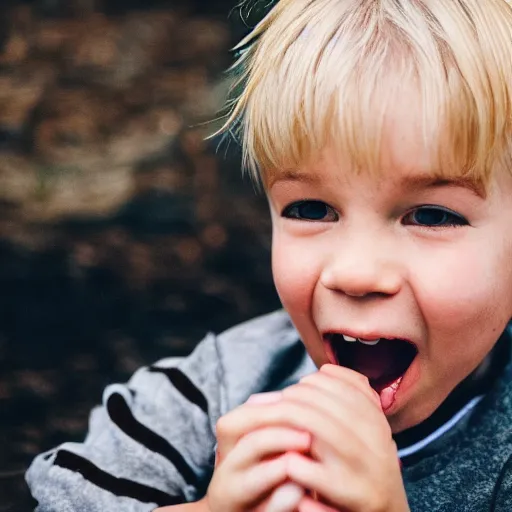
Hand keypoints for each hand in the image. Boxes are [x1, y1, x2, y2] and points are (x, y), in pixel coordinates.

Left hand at [214, 365, 408, 511]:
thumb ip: (348, 400)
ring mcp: (366, 469)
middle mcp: (377, 440)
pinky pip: (312, 472)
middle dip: (293, 401)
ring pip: (318, 431)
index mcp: (376, 420)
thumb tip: (325, 368)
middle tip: (276, 408)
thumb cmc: (360, 468)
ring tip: (272, 431)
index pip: (340, 384)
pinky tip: (283, 464)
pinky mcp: (352, 496)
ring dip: (288, 427)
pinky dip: (292, 464)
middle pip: (324, 404)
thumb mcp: (364, 429)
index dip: (311, 383)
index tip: (294, 390)